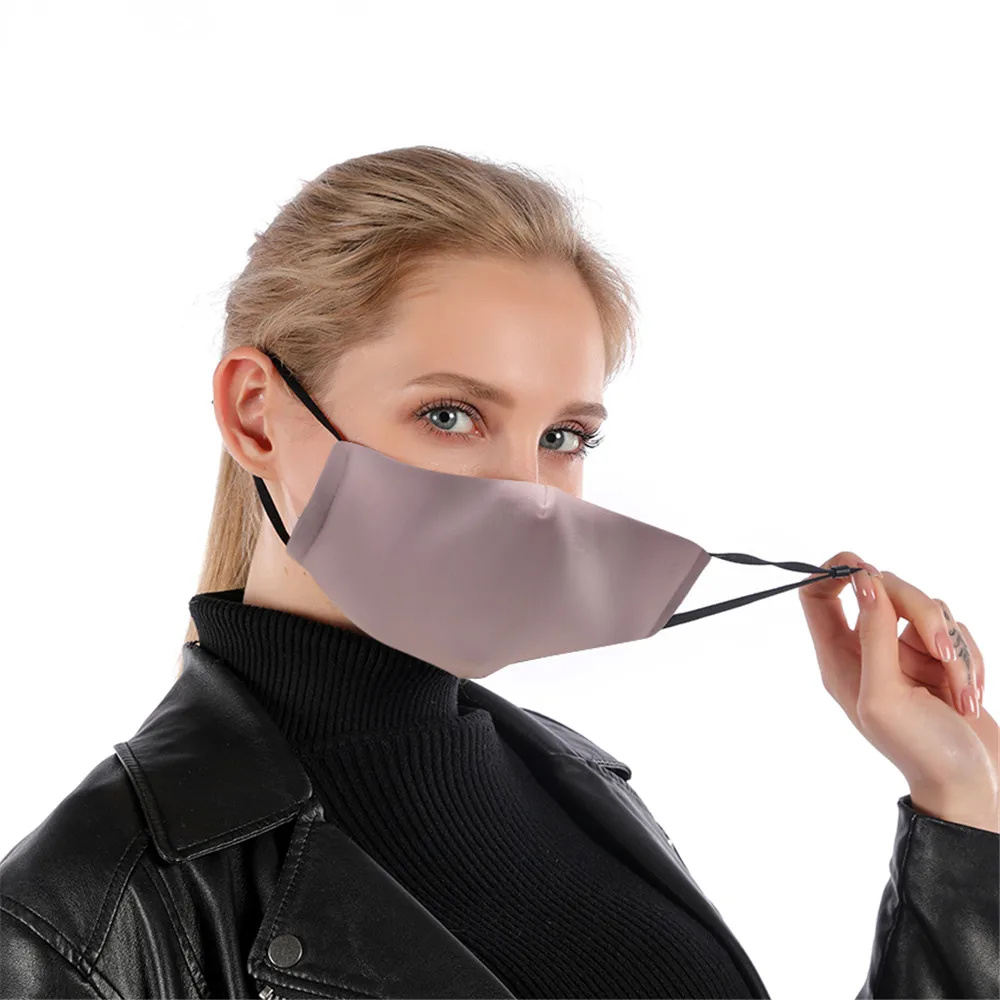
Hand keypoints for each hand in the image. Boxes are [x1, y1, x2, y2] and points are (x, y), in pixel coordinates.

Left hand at [798, 551, 997, 829]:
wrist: (972, 786)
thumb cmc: (922, 751)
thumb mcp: (886, 695)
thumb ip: (872, 634)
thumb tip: (862, 580)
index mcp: (838, 657)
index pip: (816, 595)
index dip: (835, 572)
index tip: (866, 569)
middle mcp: (866, 649)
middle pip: (883, 589)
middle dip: (922, 614)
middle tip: (944, 655)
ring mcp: (903, 653)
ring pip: (925, 608)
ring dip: (953, 649)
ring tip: (961, 695)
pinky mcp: (937, 658)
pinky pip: (953, 630)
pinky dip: (969, 659)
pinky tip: (970, 697)